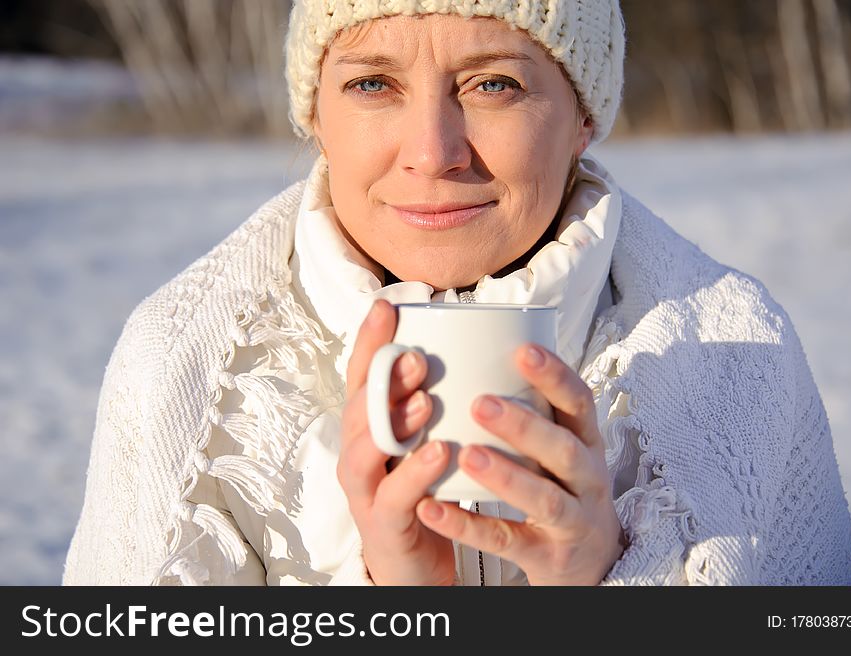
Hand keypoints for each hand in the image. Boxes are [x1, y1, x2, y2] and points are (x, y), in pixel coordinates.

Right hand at [337, 300, 455, 584]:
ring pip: (366, 450)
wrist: (414, 566)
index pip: (362, 377)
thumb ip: (430, 404)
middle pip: (359, 408)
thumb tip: (467, 349)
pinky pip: (395, 496)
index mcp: (370, 427)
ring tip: (425, 400)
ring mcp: (366, 489)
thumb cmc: (422, 494)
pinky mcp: (383, 523)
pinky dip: (415, 474)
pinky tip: (439, 454)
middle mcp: (359, 452)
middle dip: (385, 380)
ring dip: (394, 422)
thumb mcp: (421, 442)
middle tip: (414, 357)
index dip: (369, 342)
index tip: (387, 306)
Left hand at [415, 343, 626, 584]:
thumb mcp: (561, 446)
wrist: (591, 560)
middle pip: (564, 450)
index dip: (556, 376)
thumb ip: (533, 410)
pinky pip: (507, 540)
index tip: (523, 350)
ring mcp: (573, 520)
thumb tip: (478, 350)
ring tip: (466, 454)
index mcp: (587, 441)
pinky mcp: (550, 556)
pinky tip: (434, 509)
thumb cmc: (563, 486)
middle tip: (481, 403)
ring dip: (506, 475)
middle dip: (524, 426)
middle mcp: (588, 479)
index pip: (580, 402)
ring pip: (544, 498)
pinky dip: (469, 526)